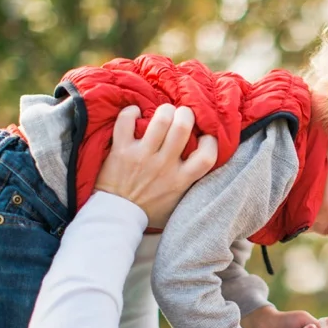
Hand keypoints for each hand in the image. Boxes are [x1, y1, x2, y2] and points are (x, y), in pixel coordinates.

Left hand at [95, 104, 217, 227]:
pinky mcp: (121, 150)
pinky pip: (125, 121)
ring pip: (160, 120)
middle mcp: (163, 166)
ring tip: (163, 112)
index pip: (207, 155)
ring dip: (164, 110)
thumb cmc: (149, 210)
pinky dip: (130, 112)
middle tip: (181, 116)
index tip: (204, 138)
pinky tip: (135, 114)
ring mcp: (142, 157)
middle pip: (182, 127)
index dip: (211, 141)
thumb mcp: (177, 203)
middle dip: (185, 114)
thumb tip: (201, 165)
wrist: (117, 217)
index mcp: (180, 180)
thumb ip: (190, 185)